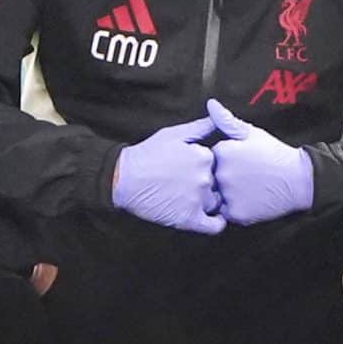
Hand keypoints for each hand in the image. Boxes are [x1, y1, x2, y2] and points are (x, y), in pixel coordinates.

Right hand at [112, 116, 223, 234]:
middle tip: (188, 185)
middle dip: (208, 184)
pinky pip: (215, 226)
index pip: (219, 164)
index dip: (209, 167)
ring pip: (216, 202)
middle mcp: (205, 177)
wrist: (123, 178)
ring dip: (209, 201)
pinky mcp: (189, 219)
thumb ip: (201, 127)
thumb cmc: (146, 155)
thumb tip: (218, 117)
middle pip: (217, 183)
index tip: (195, 170)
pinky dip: (217, 223)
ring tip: (191, 199)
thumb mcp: (174, 134)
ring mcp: (198, 199)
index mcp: (204, 157)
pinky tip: (214, 219)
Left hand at [206, 99, 313, 225]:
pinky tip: (249, 199)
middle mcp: (221, 173)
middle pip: (212, 177)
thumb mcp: (251, 133)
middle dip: (224, 177)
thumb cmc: (275, 154)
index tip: (242, 161)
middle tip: (246, 175)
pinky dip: (235, 208)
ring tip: (248, 188)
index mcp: (222, 152)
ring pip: (217, 196)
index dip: (225, 160)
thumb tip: (211, 104)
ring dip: (227, 194)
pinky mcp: (236, 213)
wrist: (299, 179)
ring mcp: (228, 194)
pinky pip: (226, 212)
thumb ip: (227, 120)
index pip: (211, 157)